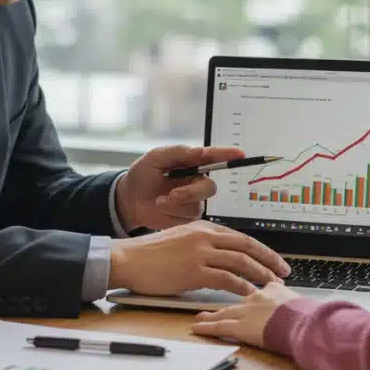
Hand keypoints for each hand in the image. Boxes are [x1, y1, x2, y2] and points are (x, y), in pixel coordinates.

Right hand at [108, 220, 290, 296]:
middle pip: (247, 246)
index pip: (240, 236)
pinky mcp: (194, 271)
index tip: (273, 259)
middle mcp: (204, 236)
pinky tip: (250, 293)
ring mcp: (200, 253)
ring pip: (241, 262)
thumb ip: (201, 244)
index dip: (261, 249)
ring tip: (272, 285)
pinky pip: (226, 279)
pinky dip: (242, 286)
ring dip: (260, 274)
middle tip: (284, 271)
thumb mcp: (179, 239)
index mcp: (202, 227)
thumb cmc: (149, 254)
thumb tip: (221, 257)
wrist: (127, 260)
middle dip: (269, 260)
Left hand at [115, 144, 243, 230]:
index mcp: (190, 163)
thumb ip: (178, 152)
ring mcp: (193, 201)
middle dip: (190, 192)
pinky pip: (188, 217)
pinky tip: (161, 208)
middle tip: (172, 195)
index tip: (240, 154)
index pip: (213, 158)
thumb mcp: (155, 158)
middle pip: (209, 187)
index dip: (227, 155)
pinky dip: (171, 213)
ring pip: (197, 205)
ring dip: (176, 204)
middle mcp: (196, 181)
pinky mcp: (188, 217)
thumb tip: (201, 151)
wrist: (128, 200)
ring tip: (159, 201)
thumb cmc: (142, 175)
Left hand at [190, 282, 300, 347]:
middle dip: (218, 298)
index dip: (238, 283)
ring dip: (210, 314)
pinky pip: (220, 327)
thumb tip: (290, 296)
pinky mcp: (242, 328)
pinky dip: (207, 328)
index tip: (231, 282)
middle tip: (207, 298)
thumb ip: (289, 295)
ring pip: (223, 312)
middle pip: (231, 297)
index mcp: (269, 289)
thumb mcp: (299, 298)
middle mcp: (254, 298)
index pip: (248, 284)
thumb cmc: (307, 313)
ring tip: (200, 316)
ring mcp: (246, 312)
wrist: (304, 322)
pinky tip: (197, 328)